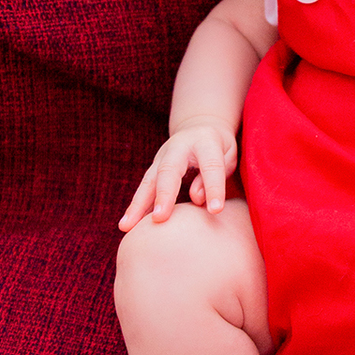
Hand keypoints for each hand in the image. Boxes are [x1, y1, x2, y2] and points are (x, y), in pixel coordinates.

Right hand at [118, 121, 236, 229]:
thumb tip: (197, 198)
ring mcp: (161, 157)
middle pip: (169, 170)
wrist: (199, 129)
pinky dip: (136, 207)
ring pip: (149, 181)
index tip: (215, 210)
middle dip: (164, 195)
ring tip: (128, 226)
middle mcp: (178, 147)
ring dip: (138, 205)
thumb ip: (217, 174)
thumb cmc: (219, 149)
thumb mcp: (227, 156)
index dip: (214, 188)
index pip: (210, 166)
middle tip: (160, 218)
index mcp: (205, 141)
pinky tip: (128, 225)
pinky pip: (143, 189)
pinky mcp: (153, 169)